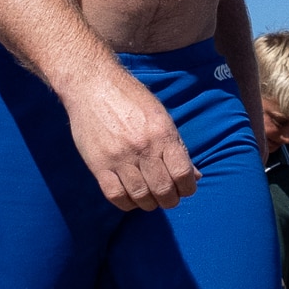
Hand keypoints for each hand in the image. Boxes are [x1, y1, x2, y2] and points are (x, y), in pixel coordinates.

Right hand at [63, 67, 196, 211]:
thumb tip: (196, 175)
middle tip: (168, 197)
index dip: (188, 188)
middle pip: (163, 190)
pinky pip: (115, 195)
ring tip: (151, 198)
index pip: (182, 174)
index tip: (185, 189)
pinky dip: (126, 203)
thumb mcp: (161, 116)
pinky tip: (131, 198)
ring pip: (140, 196)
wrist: (92, 85)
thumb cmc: (130, 98)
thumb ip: (177, 146)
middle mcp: (143, 148)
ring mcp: (119, 157)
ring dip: (149, 203)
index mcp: (162, 134)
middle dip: (170, 200)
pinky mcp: (98, 165)